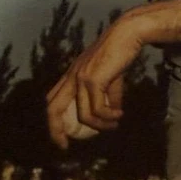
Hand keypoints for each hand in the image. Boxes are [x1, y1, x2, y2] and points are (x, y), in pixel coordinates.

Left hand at [46, 19, 142, 148]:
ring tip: (114, 124)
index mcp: (72, 74)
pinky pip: (98, 108)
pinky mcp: (94, 79)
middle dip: (55, 130)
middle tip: (64, 145)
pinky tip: (119, 115)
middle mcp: (72, 76)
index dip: (53, 120)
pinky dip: (109, 116)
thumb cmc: (120, 52)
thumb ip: (109, 95)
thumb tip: (112, 113)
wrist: (127, 34)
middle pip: (53, 108)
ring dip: (99, 125)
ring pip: (84, 114)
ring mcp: (81, 78)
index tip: (62, 137)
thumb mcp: (111, 76)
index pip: (53, 99)